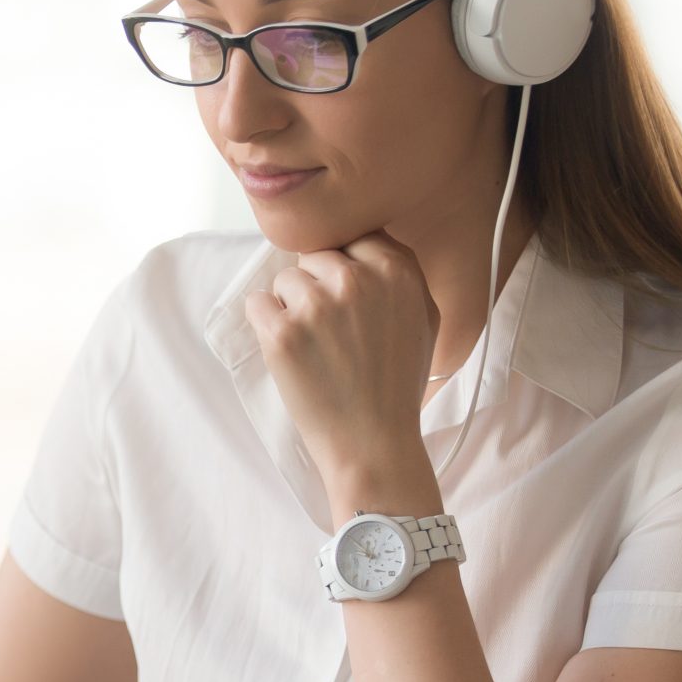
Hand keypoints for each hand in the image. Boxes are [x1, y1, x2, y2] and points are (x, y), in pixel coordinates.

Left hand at [245, 230, 437, 495]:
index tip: (345, 296)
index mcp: (396, 271)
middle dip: (316, 286)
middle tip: (331, 331)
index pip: (353, 237)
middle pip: (315, 255)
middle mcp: (356, 280)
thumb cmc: (398, 387)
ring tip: (315, 347)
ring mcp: (317, 306)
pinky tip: (290, 352)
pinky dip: (265, 324)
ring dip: (291, 307)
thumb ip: (402, 274)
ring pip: (285, 279)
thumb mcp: (424, 319)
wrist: (373, 444)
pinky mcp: (282, 333)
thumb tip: (368, 244)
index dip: (344, 266)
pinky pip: (257, 303)